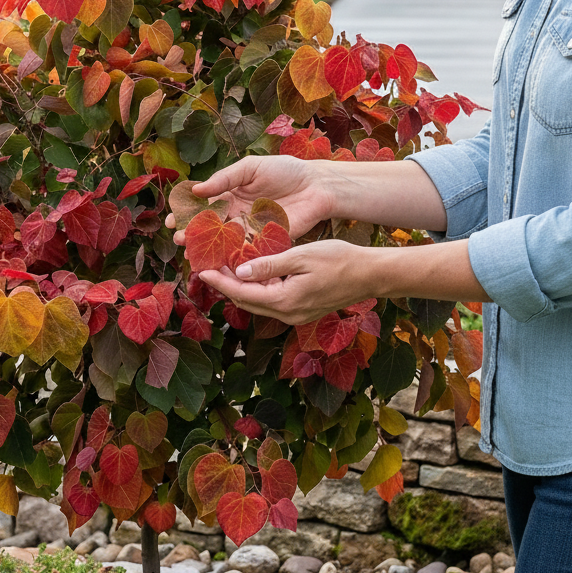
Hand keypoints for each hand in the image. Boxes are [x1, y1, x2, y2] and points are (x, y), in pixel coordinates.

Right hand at [166, 156, 332, 244]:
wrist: (316, 186)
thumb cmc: (285, 171)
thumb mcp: (250, 168)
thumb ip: (224, 179)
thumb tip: (196, 189)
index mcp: (231, 194)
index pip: (204, 206)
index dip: (187, 213)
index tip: (172, 219)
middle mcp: (237, 214)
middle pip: (210, 226)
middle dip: (193, 233)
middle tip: (178, 239)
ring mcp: (250, 230)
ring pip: (224, 241)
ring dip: (207, 247)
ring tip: (191, 252)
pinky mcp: (264, 242)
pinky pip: (244, 251)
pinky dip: (230, 257)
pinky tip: (217, 261)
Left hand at [198, 241, 370, 325]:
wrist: (369, 275)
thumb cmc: (339, 260)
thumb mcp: (301, 257)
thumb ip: (269, 265)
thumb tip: (240, 271)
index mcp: (284, 301)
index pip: (242, 294)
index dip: (220, 282)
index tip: (202, 270)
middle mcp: (287, 314)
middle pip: (247, 302)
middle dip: (226, 286)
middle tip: (209, 266)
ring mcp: (295, 315)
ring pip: (259, 302)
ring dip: (242, 288)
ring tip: (225, 268)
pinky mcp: (302, 310)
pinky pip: (272, 301)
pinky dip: (259, 289)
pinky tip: (253, 273)